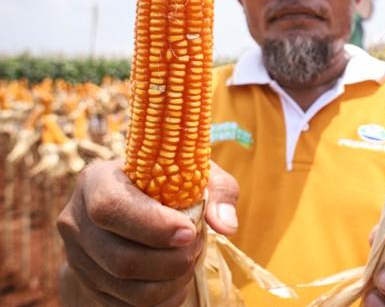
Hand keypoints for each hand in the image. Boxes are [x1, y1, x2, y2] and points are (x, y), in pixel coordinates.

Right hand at [57, 159, 238, 305]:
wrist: (135, 208)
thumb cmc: (170, 184)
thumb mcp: (196, 173)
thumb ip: (218, 191)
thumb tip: (226, 225)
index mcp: (96, 181)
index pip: (111, 208)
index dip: (153, 226)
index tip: (190, 232)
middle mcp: (76, 220)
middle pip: (121, 259)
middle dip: (172, 261)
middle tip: (197, 247)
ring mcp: (78, 258)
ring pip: (126, 288)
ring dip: (171, 281)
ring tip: (189, 261)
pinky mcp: (88, 285)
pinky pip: (128, 306)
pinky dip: (163, 299)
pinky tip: (177, 280)